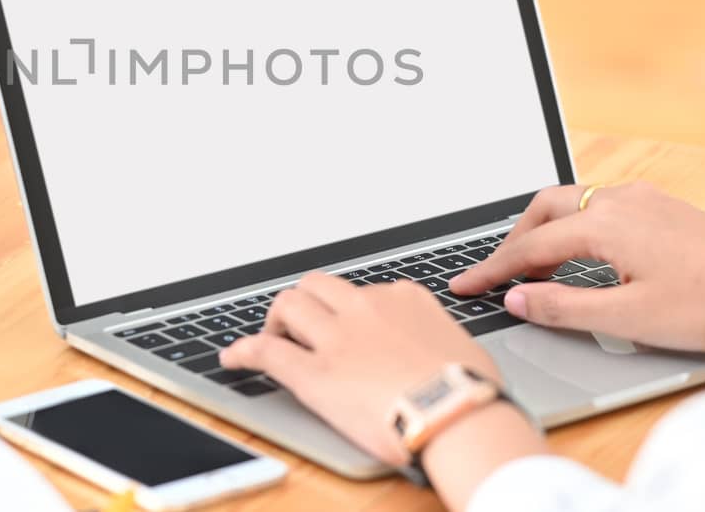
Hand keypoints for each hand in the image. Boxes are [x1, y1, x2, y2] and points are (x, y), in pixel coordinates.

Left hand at [220, 274, 544, 494]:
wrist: (459, 417)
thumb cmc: (471, 392)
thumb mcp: (460, 347)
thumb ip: (434, 339)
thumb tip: (434, 353)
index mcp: (403, 299)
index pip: (363, 291)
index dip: (348, 311)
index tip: (346, 326)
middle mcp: (365, 308)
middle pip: (317, 286)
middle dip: (305, 303)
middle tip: (302, 327)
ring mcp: (336, 338)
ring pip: (288, 305)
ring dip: (277, 321)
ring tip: (274, 339)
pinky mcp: (314, 373)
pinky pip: (266, 351)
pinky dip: (244, 351)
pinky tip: (234, 358)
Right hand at [449, 181, 704, 350]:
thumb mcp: (630, 317)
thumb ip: (565, 307)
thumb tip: (518, 298)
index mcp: (606, 224)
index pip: (530, 247)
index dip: (492, 270)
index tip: (463, 287)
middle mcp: (621, 200)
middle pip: (544, 208)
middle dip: (512, 240)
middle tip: (495, 276)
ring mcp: (645, 199)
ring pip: (572, 203)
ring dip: (544, 232)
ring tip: (533, 271)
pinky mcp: (664, 207)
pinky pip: (599, 206)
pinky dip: (573, 227)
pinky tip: (582, 257)